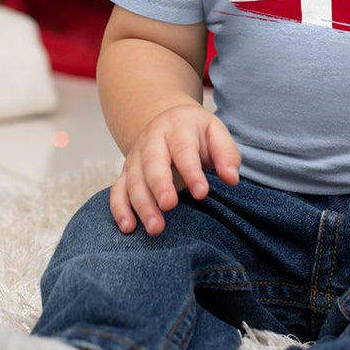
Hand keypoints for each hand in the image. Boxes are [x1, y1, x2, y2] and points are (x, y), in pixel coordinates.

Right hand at [109, 103, 240, 235]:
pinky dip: (119, 209)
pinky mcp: (126, 173)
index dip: (191, 172)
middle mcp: (152, 140)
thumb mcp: (216, 133)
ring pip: (134, 180)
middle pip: (152, 162)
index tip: (202, 193)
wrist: (169, 120)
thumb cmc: (196, 132)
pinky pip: (117, 191)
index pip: (183, 149)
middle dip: (159, 185)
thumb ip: (226, 154)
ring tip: (156, 228)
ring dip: (142, 205)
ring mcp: (136, 157)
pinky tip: (129, 228)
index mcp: (177, 127)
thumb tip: (231, 179)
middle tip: (169, 206)